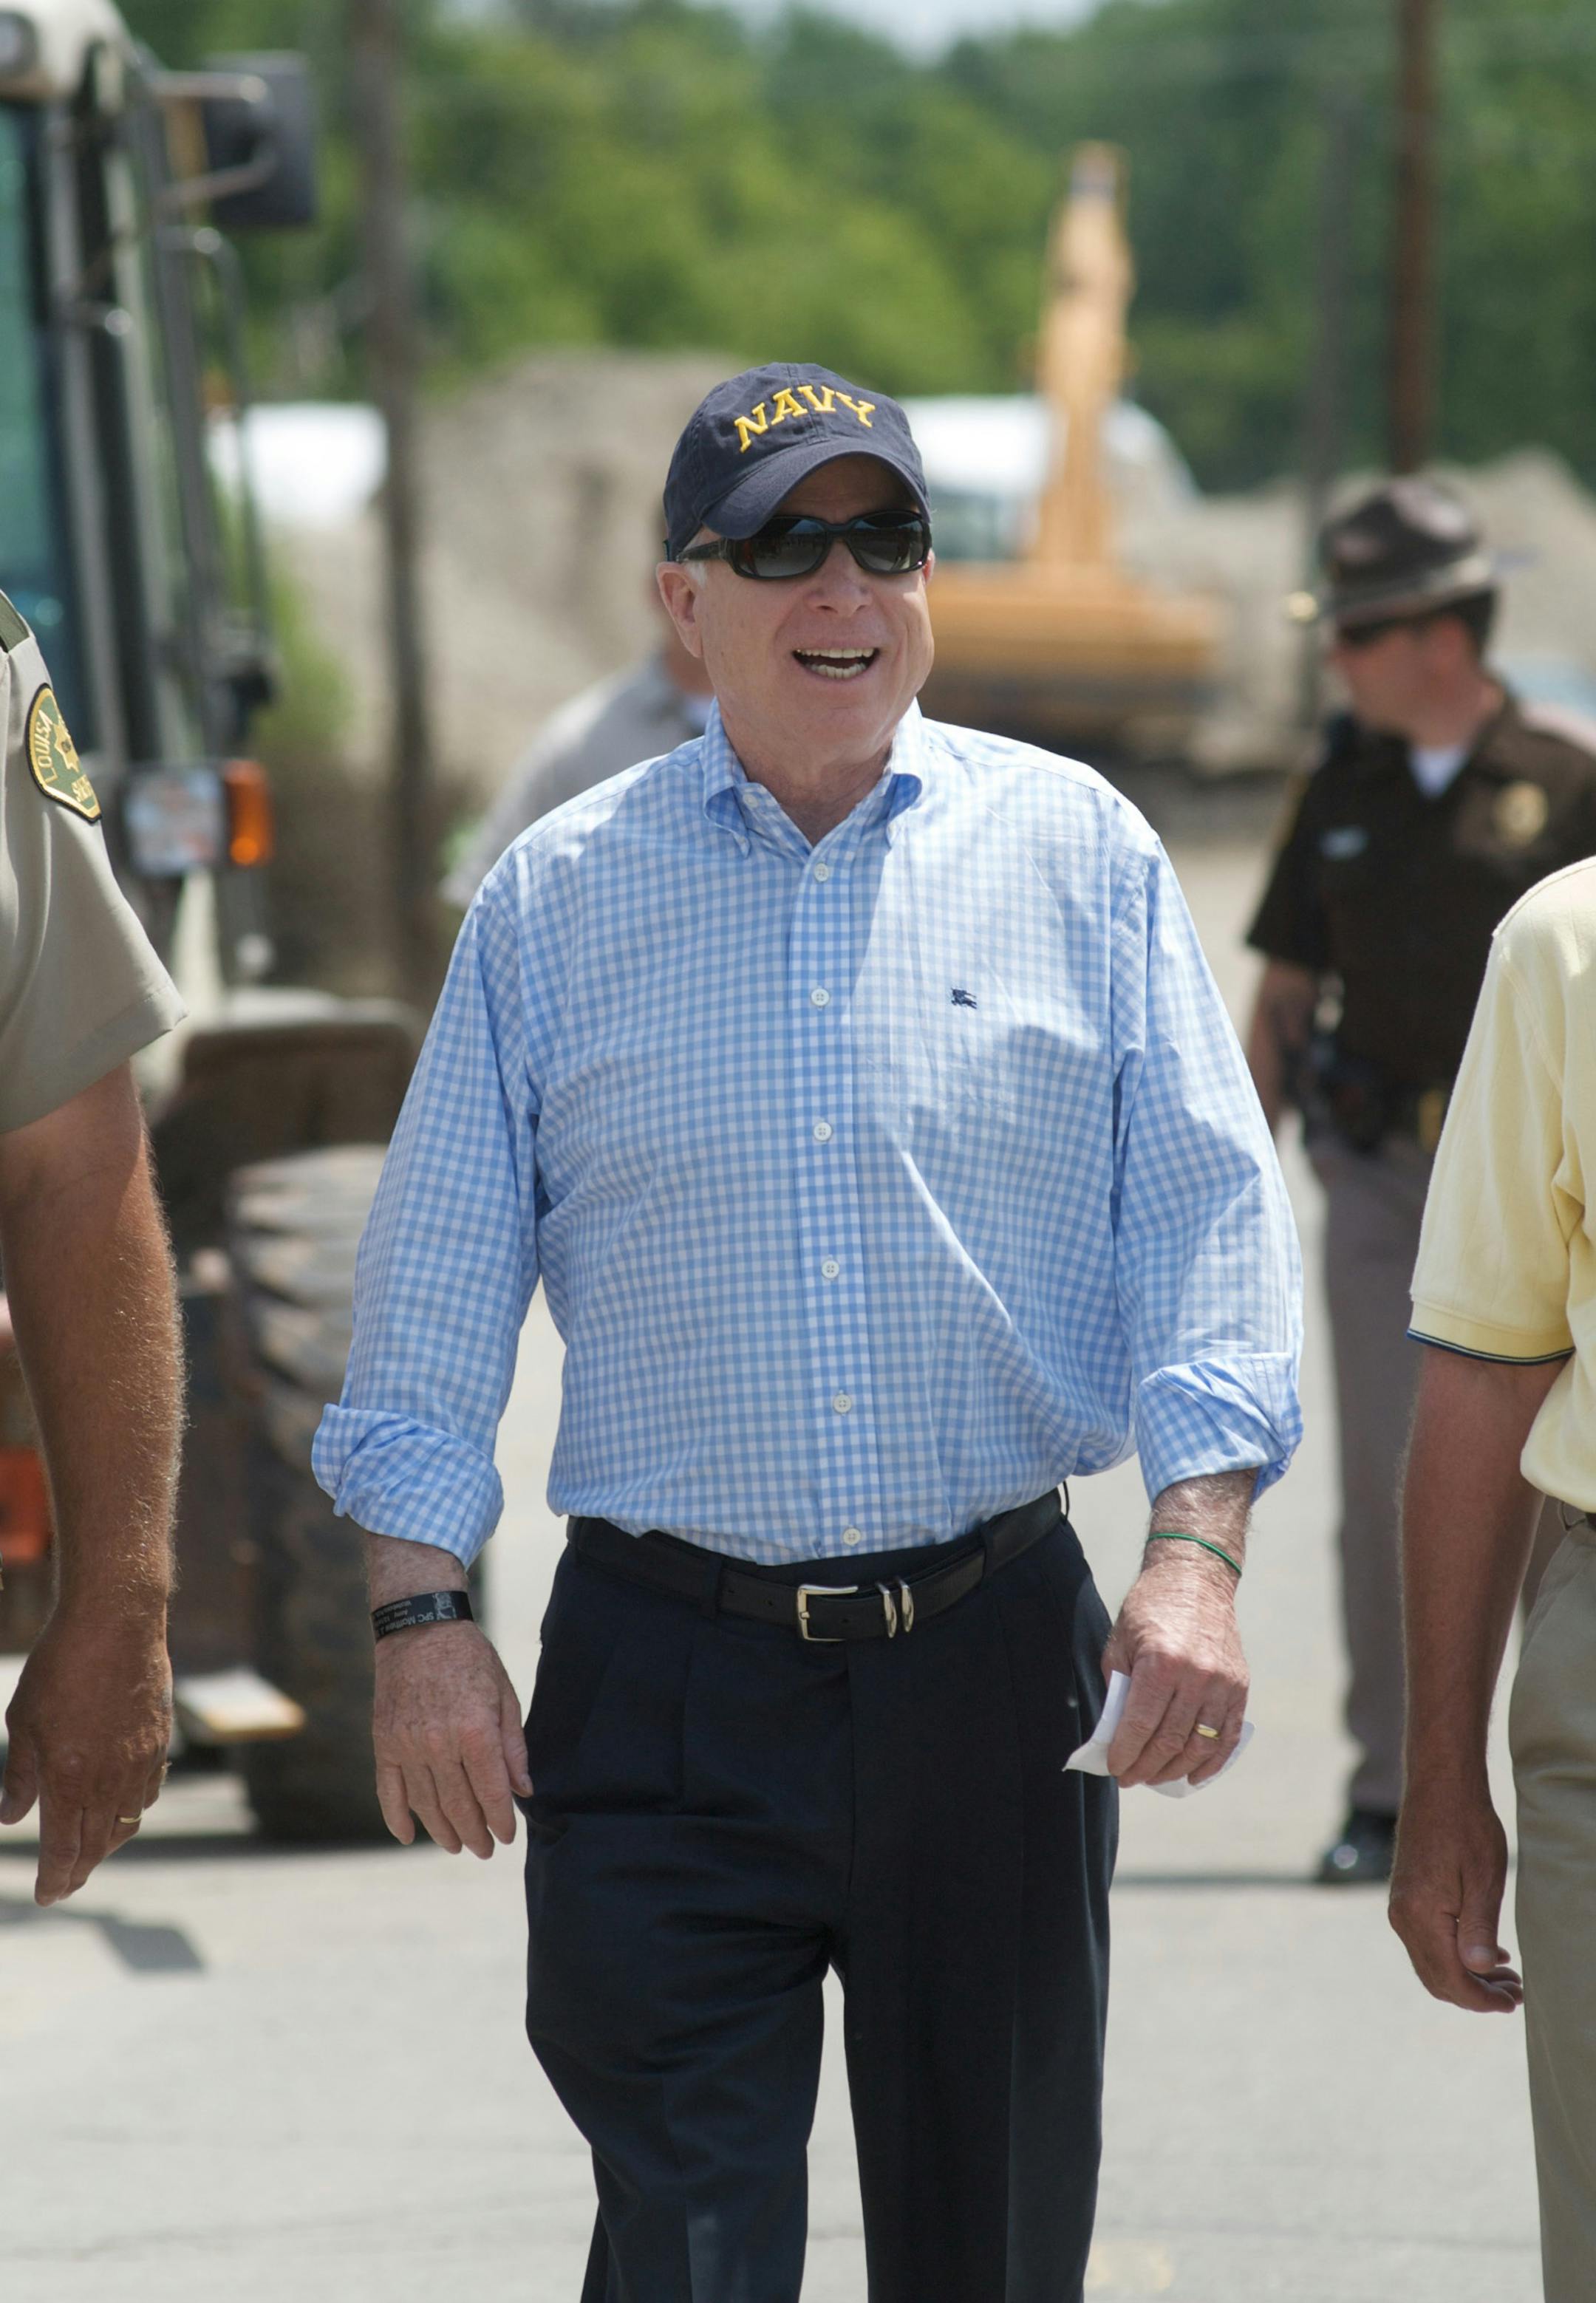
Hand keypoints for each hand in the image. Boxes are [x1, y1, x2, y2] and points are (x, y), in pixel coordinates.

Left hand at [0, 1607, 171, 1904]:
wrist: (116, 1623)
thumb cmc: (60, 1667)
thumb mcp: (23, 1722)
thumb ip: (18, 1776)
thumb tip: (11, 1818)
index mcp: (70, 1779)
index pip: (63, 1849)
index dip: (54, 1879)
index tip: (47, 1895)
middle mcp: (109, 1779)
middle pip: (97, 1845)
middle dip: (78, 1872)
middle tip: (65, 1885)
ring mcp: (140, 1762)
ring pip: (126, 1823)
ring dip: (105, 1845)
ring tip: (89, 1852)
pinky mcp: (159, 1742)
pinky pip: (147, 1793)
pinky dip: (131, 1811)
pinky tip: (120, 1807)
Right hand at [373, 1620, 530, 1856]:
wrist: (419, 1628)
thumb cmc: (470, 1659)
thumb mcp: (504, 1695)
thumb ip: (513, 1747)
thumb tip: (523, 1790)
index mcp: (474, 1730)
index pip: (490, 1792)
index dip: (501, 1820)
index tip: (508, 1837)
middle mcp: (438, 1743)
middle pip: (458, 1805)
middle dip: (475, 1833)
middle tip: (485, 1850)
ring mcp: (406, 1745)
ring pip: (425, 1804)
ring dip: (442, 1831)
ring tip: (457, 1846)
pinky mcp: (383, 1742)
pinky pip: (388, 1790)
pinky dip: (396, 1818)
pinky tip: (408, 1837)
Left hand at [1101, 1548, 1247, 1787]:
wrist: (1196, 1579)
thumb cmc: (1151, 1608)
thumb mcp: (1120, 1642)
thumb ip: (1117, 1688)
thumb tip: (1113, 1734)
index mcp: (1161, 1662)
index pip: (1141, 1725)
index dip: (1125, 1753)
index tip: (1114, 1767)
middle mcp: (1196, 1675)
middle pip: (1170, 1741)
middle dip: (1146, 1767)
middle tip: (1130, 1778)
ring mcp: (1223, 1683)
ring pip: (1200, 1745)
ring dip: (1175, 1770)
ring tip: (1155, 1778)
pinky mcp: (1240, 1687)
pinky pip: (1228, 1736)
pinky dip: (1212, 1762)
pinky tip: (1194, 1775)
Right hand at [1389, 1778, 1522, 2012]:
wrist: (1439, 1785)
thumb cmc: (1467, 1827)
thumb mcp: (1484, 1879)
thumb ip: (1478, 1929)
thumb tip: (1476, 1971)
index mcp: (1419, 1915)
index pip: (1451, 1979)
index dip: (1482, 2000)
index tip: (1514, 2003)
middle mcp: (1402, 1917)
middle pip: (1437, 1979)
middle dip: (1476, 1994)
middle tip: (1515, 1994)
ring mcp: (1399, 1908)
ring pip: (1431, 1963)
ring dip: (1467, 1977)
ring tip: (1507, 1977)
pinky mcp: (1405, 1898)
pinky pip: (1427, 1943)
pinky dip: (1455, 1957)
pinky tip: (1484, 1953)